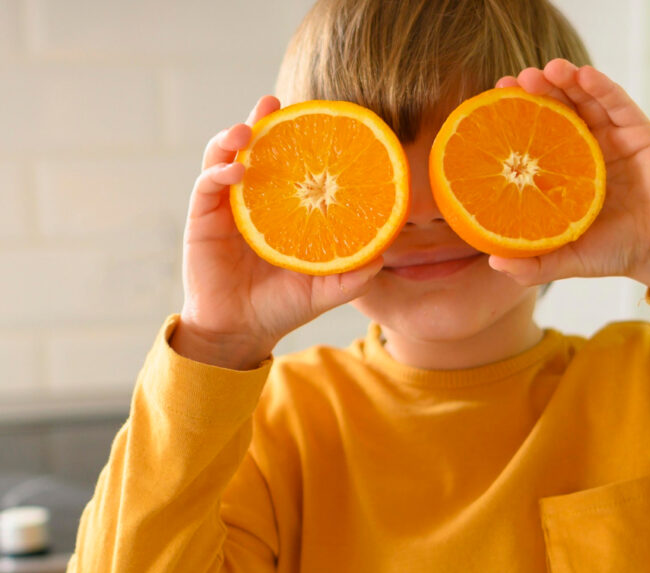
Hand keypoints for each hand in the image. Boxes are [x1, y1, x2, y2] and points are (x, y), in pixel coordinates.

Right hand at [177, 95, 383, 368]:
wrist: (243, 331)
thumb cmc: (284, 306)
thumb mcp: (328, 289)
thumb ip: (355, 272)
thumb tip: (385, 252)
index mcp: (282, 208)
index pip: (288, 163)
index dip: (297, 137)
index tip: (316, 115)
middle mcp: (253, 199)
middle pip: (253, 149)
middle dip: (262, 121)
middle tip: (273, 102)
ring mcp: (225, 207)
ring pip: (224, 157)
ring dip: (233, 138)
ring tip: (248, 130)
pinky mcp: (202, 220)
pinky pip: (207, 185)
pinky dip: (219, 172)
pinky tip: (236, 170)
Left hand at [490, 59, 649, 290]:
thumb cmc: (615, 253)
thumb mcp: (567, 260)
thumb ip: (533, 265)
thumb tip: (494, 262)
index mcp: (567, 172)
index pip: (537, 136)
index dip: (517, 117)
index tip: (493, 102)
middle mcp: (588, 149)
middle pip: (559, 109)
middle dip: (538, 91)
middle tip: (517, 80)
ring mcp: (614, 138)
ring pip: (586, 100)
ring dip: (566, 80)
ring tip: (547, 69)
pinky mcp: (640, 133)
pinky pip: (618, 103)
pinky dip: (600, 87)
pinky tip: (583, 75)